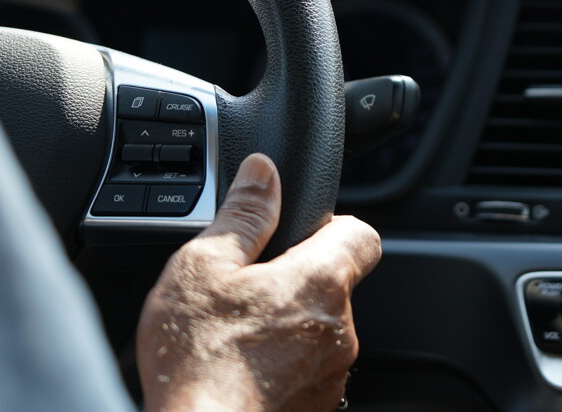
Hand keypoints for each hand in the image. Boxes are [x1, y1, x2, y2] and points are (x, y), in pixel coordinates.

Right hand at [137, 153, 381, 411]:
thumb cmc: (198, 364)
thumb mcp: (204, 269)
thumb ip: (242, 215)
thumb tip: (263, 173)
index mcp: (320, 281)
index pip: (362, 234)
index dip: (333, 227)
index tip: (299, 233)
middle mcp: (340, 329)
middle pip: (332, 285)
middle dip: (293, 282)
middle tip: (244, 290)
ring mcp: (331, 374)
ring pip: (317, 332)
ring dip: (285, 327)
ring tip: (232, 336)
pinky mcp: (316, 407)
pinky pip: (305, 372)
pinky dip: (279, 367)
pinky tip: (237, 370)